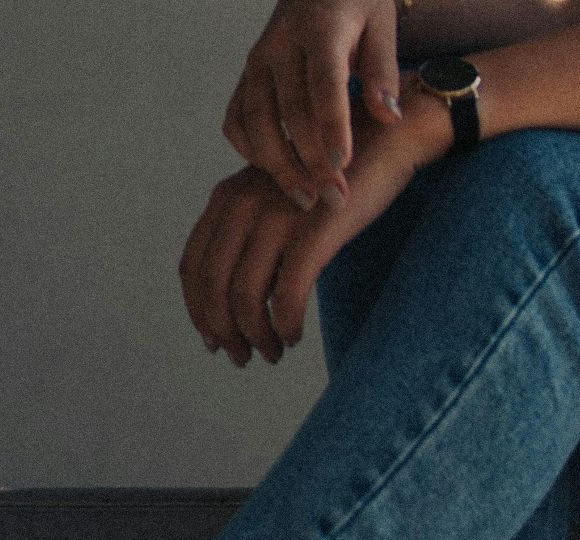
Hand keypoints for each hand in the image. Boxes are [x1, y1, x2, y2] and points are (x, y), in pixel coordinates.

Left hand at [182, 90, 451, 366]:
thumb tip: (243, 302)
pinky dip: (285, 325)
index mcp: (227, 198)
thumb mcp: (279, 199)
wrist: (386, 140)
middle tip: (244, 359)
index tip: (215, 341)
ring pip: (246, 297)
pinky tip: (294, 336)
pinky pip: (286, 295)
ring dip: (256, 336)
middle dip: (224, 332)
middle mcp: (241, 204)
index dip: (198, 311)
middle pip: (213, 287)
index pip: (193, 266)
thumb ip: (254, 236)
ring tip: (274, 352)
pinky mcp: (312, 232)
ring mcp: (276, 216)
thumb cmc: (336, 179)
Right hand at [224, 0, 407, 213]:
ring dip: (278, 165)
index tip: (342, 163)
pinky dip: (249, 149)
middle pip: (289, 110)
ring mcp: (258, 61)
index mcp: (321, 29)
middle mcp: (281, 45)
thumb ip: (384, 71)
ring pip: (256, 120)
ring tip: (305, 199)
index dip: (331, 124)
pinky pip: (235, 118)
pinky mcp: (246, 76)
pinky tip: (273, 171)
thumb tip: (388, 116)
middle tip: (333, 198)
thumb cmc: (357, 8)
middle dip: (310, 160)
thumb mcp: (382, 25)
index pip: (324, 81)